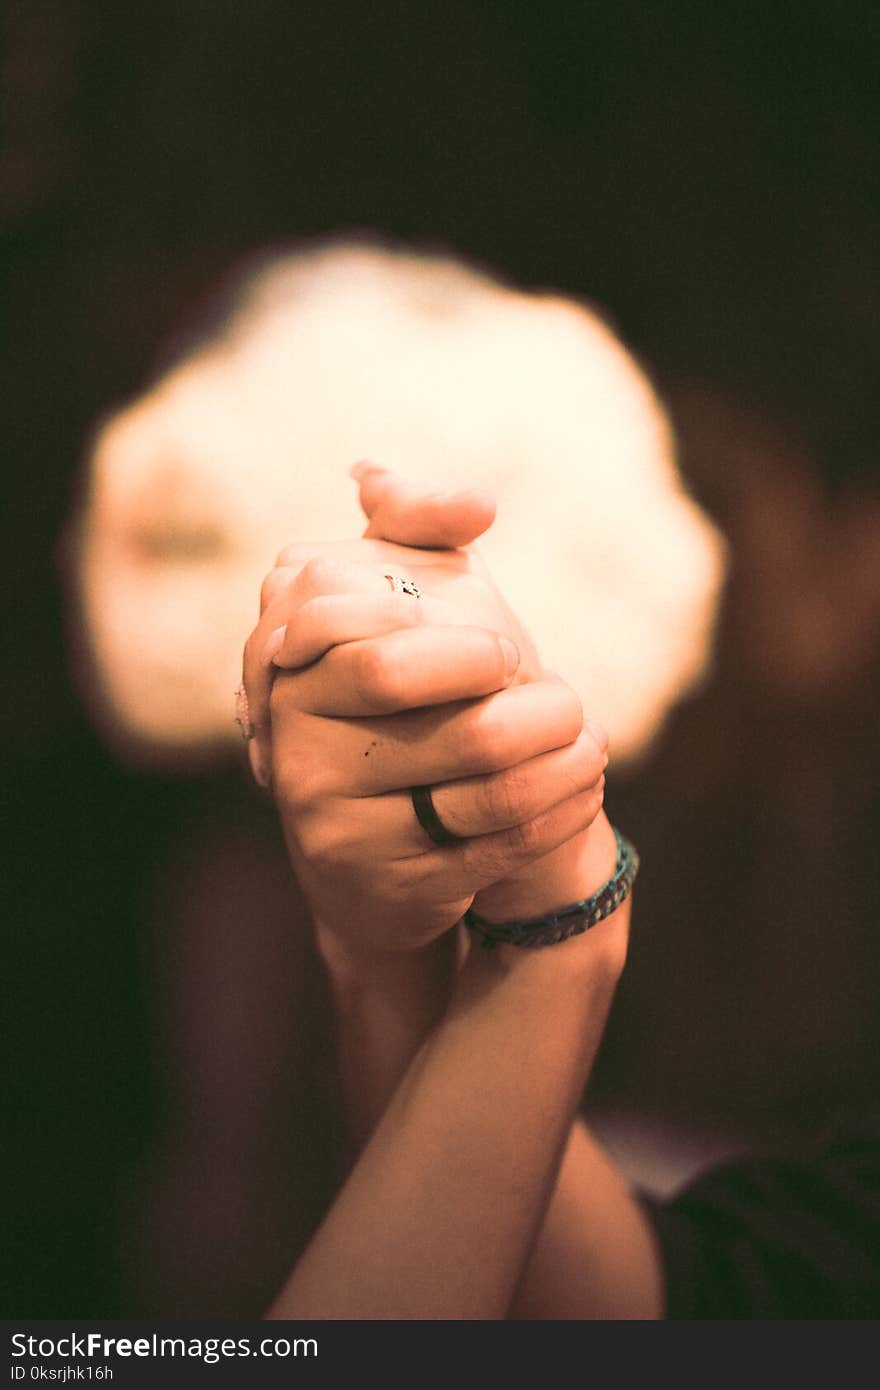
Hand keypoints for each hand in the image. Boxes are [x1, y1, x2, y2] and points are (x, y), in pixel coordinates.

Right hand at [242, 549, 606, 954]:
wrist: (367, 848)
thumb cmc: (391, 703)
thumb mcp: (388, 608)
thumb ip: (415, 528)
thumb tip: (477, 501)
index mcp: (295, 675)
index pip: (367, 645)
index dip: (451, 645)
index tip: (504, 648)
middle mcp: (300, 751)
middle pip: (439, 716)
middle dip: (525, 705)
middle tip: (563, 695)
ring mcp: (340, 825)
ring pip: (488, 788)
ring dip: (564, 755)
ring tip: (589, 733)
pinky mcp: (392, 883)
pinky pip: (503, 844)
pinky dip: (562, 807)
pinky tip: (583, 780)